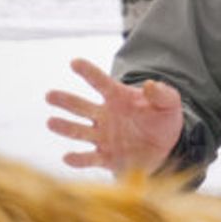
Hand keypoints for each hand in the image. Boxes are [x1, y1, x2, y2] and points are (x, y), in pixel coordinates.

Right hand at [45, 58, 184, 177]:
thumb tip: (151, 84)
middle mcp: (104, 116)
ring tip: (51, 122)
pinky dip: (78, 159)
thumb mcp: (170, 103)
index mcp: (117, 97)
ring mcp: (103, 137)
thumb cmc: (163, 119)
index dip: (88, 72)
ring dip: (65, 127)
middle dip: (66, 101)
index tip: (75, 62)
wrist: (167, 148)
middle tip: (50, 95)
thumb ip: (162, 93)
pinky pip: (90, 158)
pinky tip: (67, 157)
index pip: (100, 82)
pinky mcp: (106, 158)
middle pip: (81, 106)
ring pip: (79, 131)